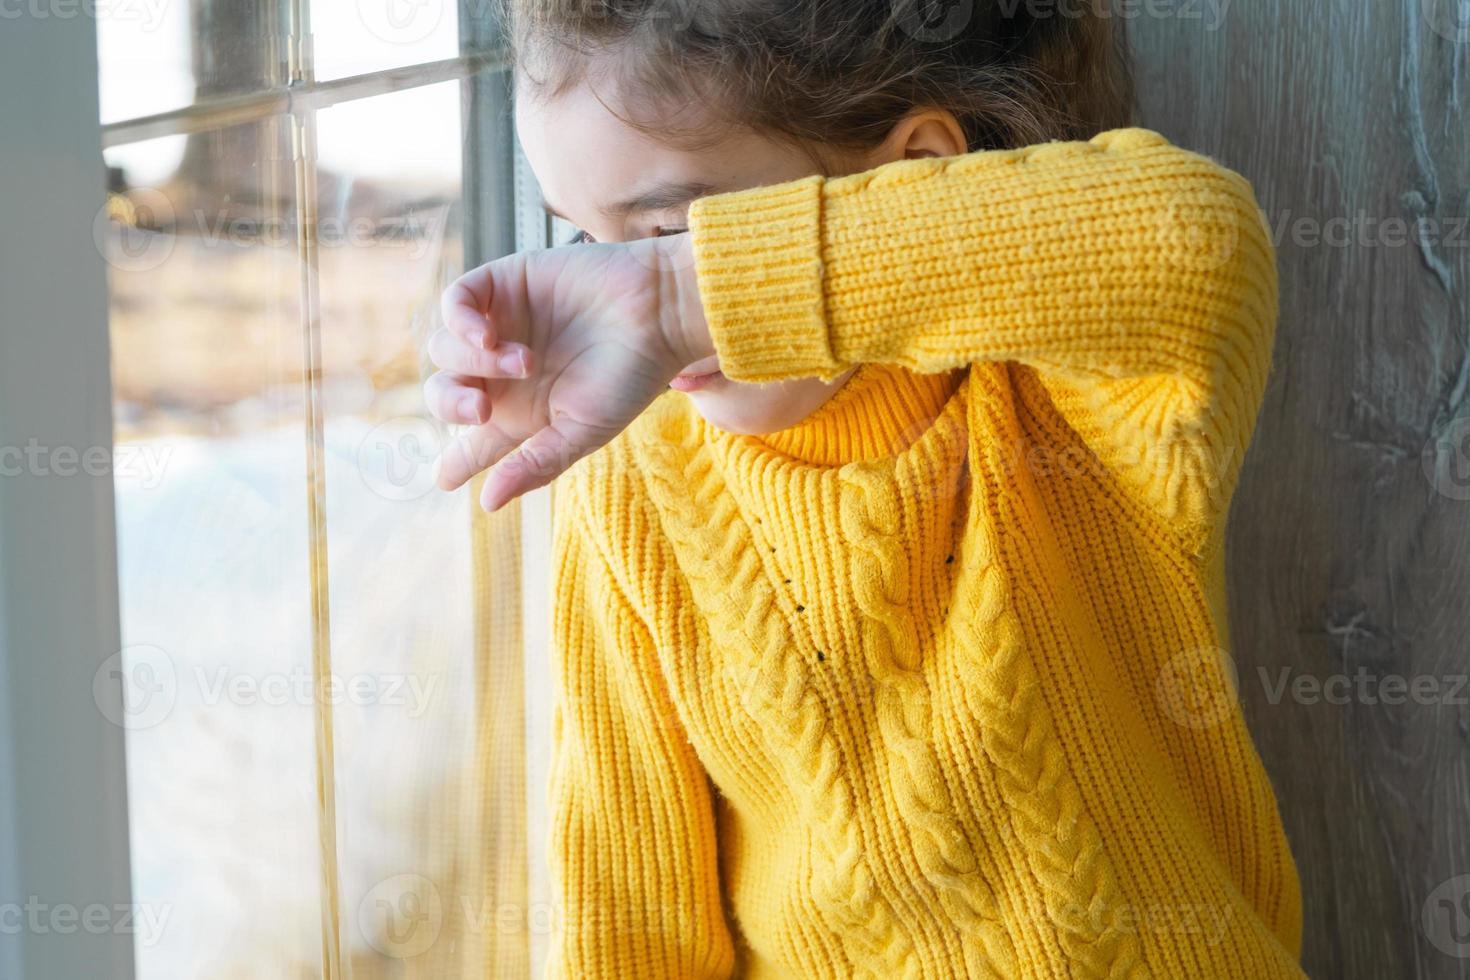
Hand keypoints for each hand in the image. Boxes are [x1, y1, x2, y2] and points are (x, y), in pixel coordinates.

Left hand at [425, 233, 712, 510]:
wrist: (658, 311)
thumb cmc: (630, 375)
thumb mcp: (583, 430)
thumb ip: (535, 464)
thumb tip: (487, 504)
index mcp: (522, 413)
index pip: (475, 442)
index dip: (455, 462)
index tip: (445, 479)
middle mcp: (504, 373)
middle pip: (447, 394)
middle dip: (453, 406)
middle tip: (481, 409)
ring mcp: (500, 325)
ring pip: (446, 350)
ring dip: (475, 361)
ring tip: (526, 361)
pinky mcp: (502, 284)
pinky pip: (454, 303)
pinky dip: (460, 322)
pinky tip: (486, 335)